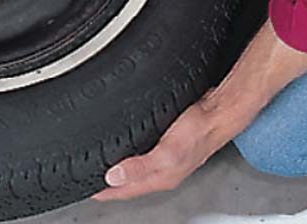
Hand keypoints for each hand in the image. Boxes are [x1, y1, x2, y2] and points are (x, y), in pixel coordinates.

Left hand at [92, 98, 228, 200]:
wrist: (218, 114)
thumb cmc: (199, 132)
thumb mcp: (168, 152)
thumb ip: (141, 166)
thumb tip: (114, 177)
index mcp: (162, 177)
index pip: (127, 190)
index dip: (106, 192)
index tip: (89, 192)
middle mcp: (163, 172)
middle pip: (131, 183)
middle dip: (110, 184)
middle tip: (91, 181)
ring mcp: (166, 160)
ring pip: (137, 170)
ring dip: (119, 171)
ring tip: (103, 169)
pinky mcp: (168, 145)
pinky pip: (143, 156)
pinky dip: (130, 157)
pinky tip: (125, 149)